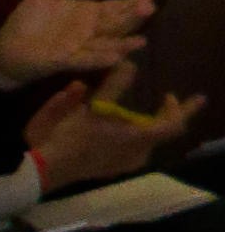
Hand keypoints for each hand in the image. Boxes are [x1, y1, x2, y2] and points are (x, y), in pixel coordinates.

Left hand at [0, 0, 154, 89]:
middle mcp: (89, 32)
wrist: (6, 49)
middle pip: (115, 24)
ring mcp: (79, 48)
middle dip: (132, 18)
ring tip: (141, 41)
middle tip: (150, 8)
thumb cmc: (29, 22)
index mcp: (88, 14)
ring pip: (106, 44)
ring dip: (122, 43)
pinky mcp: (63, 61)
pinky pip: (84, 60)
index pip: (115, 8)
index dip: (131, 3)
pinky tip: (115, 57)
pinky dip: (99, 59)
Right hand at [28, 76, 200, 194]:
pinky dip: (135, 137)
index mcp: (140, 138)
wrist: (48, 168)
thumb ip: (114, 85)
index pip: (174, 124)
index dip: (182, 108)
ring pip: (147, 142)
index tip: (177, 94)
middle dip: (166, 116)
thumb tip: (129, 63)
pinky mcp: (112, 169)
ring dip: (149, 127)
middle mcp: (139, 153)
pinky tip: (123, 130)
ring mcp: (125, 164)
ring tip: (144, 115)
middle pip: (162, 133)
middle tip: (165, 101)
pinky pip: (134, 151)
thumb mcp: (94, 106)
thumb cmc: (74, 136)